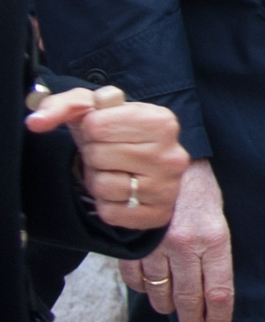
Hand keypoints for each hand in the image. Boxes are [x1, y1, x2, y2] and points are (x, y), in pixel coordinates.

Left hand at [27, 84, 190, 234]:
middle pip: (98, 155)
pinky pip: (109, 212)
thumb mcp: (92, 109)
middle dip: (94, 155)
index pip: (96, 125)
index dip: (90, 129)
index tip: (104, 132)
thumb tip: (35, 121)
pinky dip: (105, 203)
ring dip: (97, 179)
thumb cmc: (115, 133)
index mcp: (161, 120)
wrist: (142, 166)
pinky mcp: (157, 215)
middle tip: (108, 154)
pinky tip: (118, 192)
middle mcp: (171, 154)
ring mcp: (167, 188)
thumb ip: (61, 106)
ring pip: (102, 186)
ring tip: (113, 172)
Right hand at [118, 151, 234, 321]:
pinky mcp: (133, 244)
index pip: (220, 293)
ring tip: (173, 308)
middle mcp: (186, 246)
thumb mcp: (218, 216)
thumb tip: (213, 288)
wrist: (161, 159)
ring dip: (168, 306)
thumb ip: (215, 251)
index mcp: (214, 239)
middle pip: (190, 300)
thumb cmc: (197, 188)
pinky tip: (150, 288)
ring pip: (161, 294)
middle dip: (193, 320)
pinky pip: (136, 281)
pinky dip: (143, 289)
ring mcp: (157, 247)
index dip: (219, 320)